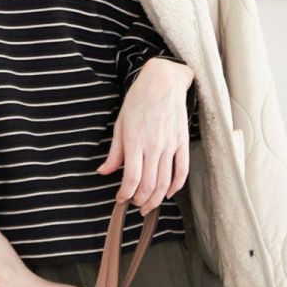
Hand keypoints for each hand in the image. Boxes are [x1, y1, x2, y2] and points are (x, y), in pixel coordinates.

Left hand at [97, 56, 194, 214]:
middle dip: (140, 201)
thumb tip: (104, 171)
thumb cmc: (138, 100)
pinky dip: (176, 186)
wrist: (163, 80)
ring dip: (156, 199)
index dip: (125, 194)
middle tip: (134, 204)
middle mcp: (153, 146)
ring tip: (148, 205)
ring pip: (165, 183)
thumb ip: (115, 152)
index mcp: (135, 141)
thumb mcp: (120, 124)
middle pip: (149, 186)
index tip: (120, 199)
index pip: (131, 179)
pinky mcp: (182, 142)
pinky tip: (169, 193)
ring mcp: (170, 145)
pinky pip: (182, 170)